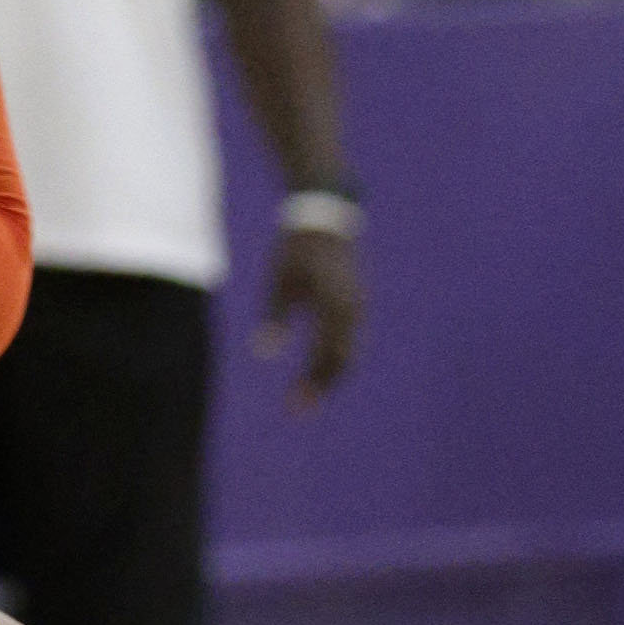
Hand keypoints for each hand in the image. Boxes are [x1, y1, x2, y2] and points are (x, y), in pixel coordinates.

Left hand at [262, 199, 365, 400]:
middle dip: (322, 386)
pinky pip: (350, 338)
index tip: (295, 405)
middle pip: (343, 360)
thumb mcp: (279, 281)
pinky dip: (335, 357)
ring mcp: (359, 305)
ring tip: (306, 394)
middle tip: (299, 408)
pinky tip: (317, 369)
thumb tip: (264, 355)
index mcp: (335, 306)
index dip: (313, 384)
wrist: (325, 216)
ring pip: (349, 351)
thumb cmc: (296, 248)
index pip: (329, 357)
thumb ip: (275, 319)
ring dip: (329, 374)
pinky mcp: (356, 302)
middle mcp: (353, 309)